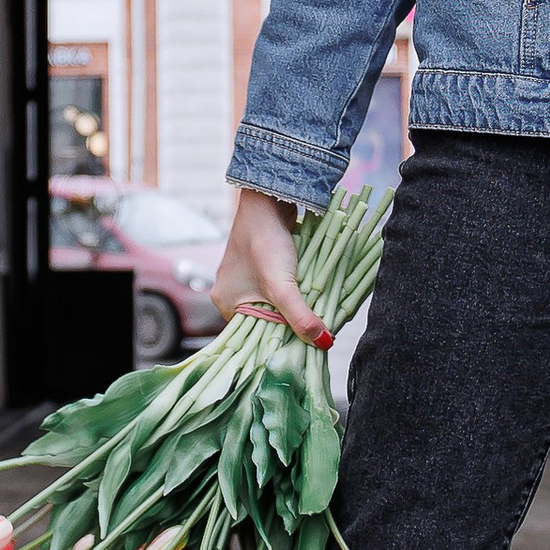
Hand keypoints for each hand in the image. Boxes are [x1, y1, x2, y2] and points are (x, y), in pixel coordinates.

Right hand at [212, 189, 332, 345]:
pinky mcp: (265, 264)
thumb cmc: (266, 243)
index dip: (279, 343)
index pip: (253, 335)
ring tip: (317, 314)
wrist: (268, 198)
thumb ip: (301, 317)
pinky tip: (313, 293)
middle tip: (315, 334)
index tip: (304, 351)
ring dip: (296, 306)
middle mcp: (234, 291)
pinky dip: (297, 291)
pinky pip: (282, 287)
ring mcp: (249, 277)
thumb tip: (323, 343)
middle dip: (290, 324)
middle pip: (267, 320)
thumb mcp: (283, 287)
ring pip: (277, 303)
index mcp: (226, 302)